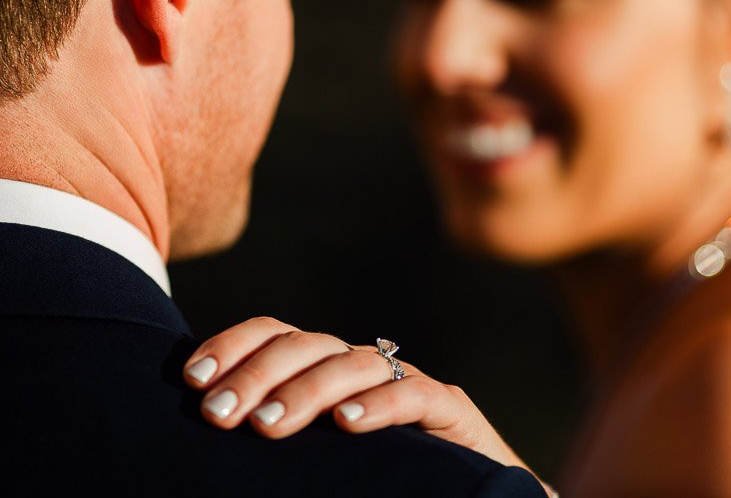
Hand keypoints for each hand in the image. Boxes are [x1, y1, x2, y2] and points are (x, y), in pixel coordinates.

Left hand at [182, 317, 554, 494]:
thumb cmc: (379, 485)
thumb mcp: (313, 464)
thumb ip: (275, 450)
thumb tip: (195, 460)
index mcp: (325, 374)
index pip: (277, 334)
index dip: (234, 346)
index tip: (193, 379)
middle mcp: (363, 370)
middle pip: (308, 344)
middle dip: (258, 372)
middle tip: (218, 414)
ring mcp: (409, 384)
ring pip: (354, 364)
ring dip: (307, 391)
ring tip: (267, 425)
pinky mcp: (450, 411)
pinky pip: (415, 395)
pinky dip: (380, 405)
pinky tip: (346, 424)